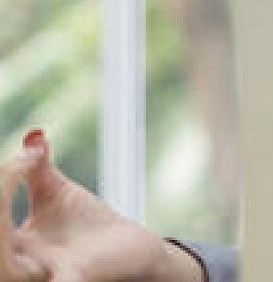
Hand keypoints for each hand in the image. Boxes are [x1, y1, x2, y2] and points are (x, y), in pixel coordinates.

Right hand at [1, 129, 201, 281]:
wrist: (131, 248)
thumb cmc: (87, 225)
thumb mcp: (56, 193)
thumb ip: (36, 168)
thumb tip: (33, 134)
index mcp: (9, 246)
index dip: (3, 182)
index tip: (25, 157)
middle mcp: (19, 266)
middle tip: (15, 171)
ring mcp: (44, 276)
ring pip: (5, 270)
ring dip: (2, 240)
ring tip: (19, 177)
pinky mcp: (75, 278)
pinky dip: (58, 280)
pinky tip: (57, 274)